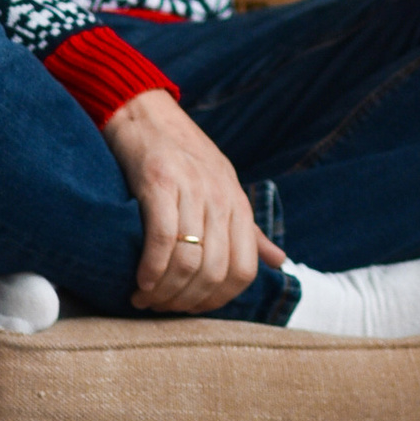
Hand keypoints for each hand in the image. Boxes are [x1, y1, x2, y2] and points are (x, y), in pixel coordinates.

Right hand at [101, 89, 284, 312]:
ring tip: (145, 298)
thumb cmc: (183, 155)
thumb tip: (280, 261)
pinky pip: (162, 239)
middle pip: (215, 272)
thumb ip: (249, 230)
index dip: (218, 299)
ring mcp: (192, 190)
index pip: (244, 271)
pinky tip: (139, 281)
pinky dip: (151, 269)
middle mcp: (220, 198)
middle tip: (162, 308)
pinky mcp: (159, 182)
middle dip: (187, 301)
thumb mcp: (224, 188)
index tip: (191, 307)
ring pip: (189, 261)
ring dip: (165, 291)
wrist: (145, 112)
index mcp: (238, 204)